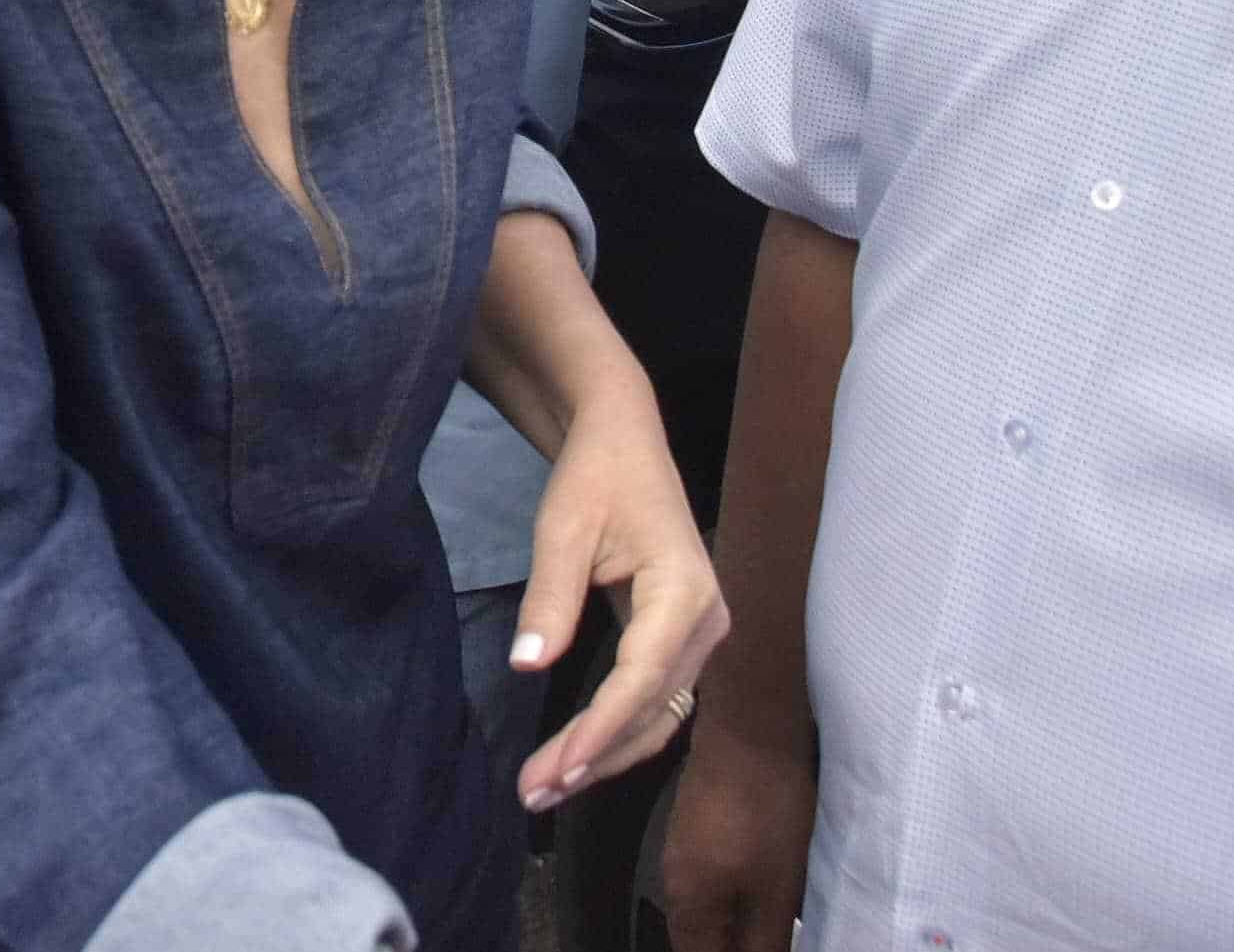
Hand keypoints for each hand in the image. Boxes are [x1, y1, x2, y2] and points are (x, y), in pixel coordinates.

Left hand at [509, 374, 729, 815]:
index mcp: (684, 591)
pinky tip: (574, 758)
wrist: (624, 440)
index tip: (556, 771)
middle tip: (532, 792)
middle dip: (594, 757)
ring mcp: (699, 635)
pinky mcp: (682, 641)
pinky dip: (616, 732)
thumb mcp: (561, 529)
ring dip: (605, 755)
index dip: (598, 731)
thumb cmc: (594, 477)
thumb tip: (527, 665)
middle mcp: (706, 622)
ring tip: (544, 787)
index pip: (640, 679)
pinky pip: (654, 701)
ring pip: (657, 716)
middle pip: (651, 709)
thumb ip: (550, 599)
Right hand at [654, 711, 814, 951]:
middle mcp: (674, 882)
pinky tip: (763, 888)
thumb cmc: (765, 813)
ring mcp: (682, 850)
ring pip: (707, 911)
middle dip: (732, 947)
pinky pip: (710, 881)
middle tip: (773, 940)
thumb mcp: (775, 892)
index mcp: (687, 906)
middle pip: (698, 941)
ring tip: (774, 926)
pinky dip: (735, 898)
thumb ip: (762, 943)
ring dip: (736, 927)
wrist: (751, 728)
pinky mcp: (696, 827)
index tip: (764, 950)